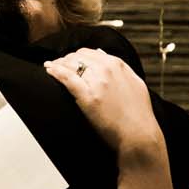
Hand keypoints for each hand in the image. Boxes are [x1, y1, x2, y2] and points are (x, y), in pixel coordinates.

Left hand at [43, 48, 161, 159]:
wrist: (139, 135)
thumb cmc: (138, 114)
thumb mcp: (135, 83)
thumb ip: (120, 67)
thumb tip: (102, 53)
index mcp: (118, 65)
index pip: (90, 52)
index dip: (77, 56)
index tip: (70, 61)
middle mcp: (107, 69)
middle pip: (78, 56)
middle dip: (66, 59)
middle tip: (58, 65)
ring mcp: (97, 82)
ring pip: (71, 65)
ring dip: (58, 64)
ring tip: (50, 66)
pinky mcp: (88, 96)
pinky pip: (67, 78)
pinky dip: (55, 72)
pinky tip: (49, 71)